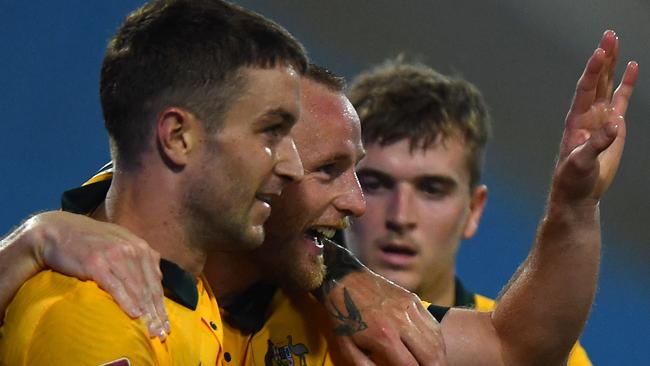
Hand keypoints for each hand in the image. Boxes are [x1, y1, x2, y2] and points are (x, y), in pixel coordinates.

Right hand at [29, 211, 168, 339]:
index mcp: (140, 246)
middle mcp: (131, 249)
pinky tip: (134, 314)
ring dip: (145, 312)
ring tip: (151, 329)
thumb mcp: (121, 243)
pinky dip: (126, 301)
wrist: (58, 231)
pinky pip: (115, 285)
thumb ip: (139, 258)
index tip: (165, 323)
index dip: (162, 304)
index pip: (155, 280)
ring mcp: (114, 255)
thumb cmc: (90, 240)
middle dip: (156, 313)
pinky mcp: (96, 263)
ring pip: (135, 288)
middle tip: (161, 333)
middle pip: (148, 287)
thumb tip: (157, 277)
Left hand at [324, 271, 446, 365]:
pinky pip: (433, 324)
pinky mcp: (413, 299)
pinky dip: (436, 341)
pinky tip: (431, 349)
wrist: (343, 281)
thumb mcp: (347, 348)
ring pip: (437, 340)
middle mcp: (401, 321)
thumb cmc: (343, 318)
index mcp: (383, 336)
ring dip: (438, 357)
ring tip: (432, 364)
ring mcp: (410, 308)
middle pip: (431, 355)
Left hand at [553, 30, 637, 203]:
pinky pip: (621, 99)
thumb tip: (614, 126)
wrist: (579, 191)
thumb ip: (596, 145)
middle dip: (602, 58)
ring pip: (607, 85)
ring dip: (611, 65)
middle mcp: (587, 114)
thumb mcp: (581, 163)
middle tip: (609, 36)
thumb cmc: (572, 178)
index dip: (592, 71)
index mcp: (576, 120)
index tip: (599, 53)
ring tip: (615, 41)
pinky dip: (626, 83)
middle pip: (596, 80)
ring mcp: (600, 117)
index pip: (585, 90)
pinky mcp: (613, 125)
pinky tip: (631, 67)